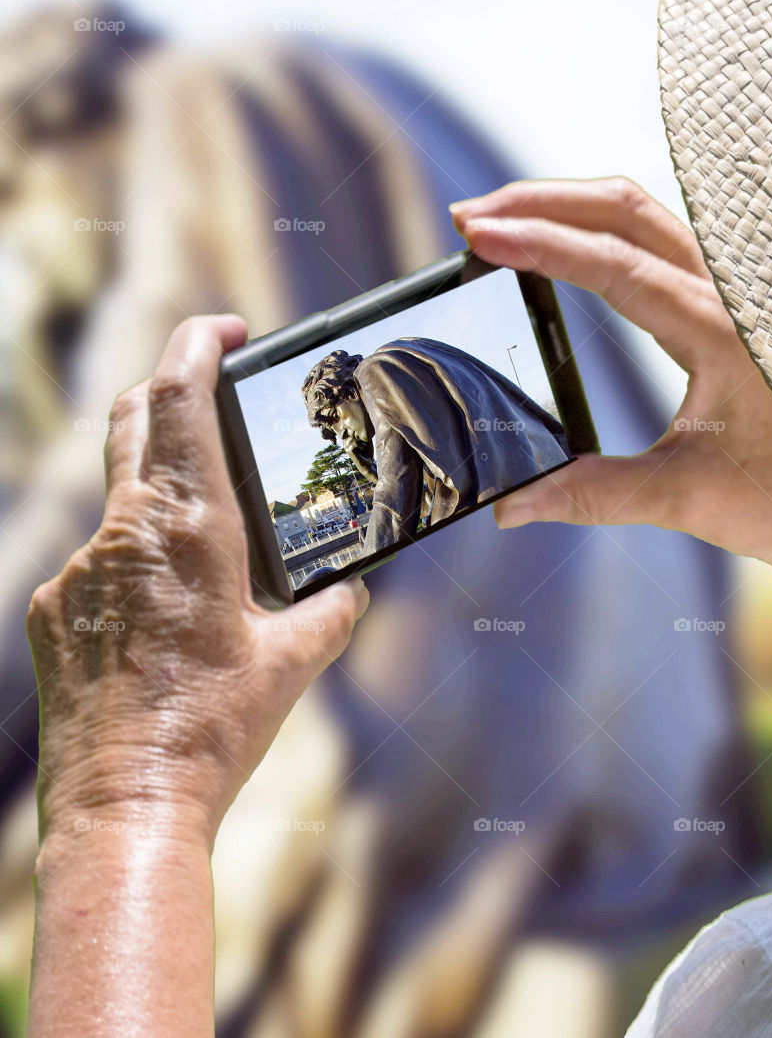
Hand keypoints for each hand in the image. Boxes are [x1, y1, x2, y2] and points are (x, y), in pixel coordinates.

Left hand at [26, 315, 367, 849]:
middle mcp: (123, 533)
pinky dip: (135, 563)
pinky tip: (164, 620)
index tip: (223, 328)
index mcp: (188, 529)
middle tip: (212, 392)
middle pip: (134, 421)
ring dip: (162, 494)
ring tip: (210, 552)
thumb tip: (353, 588)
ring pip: (119, 497)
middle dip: (171, 389)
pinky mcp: (54, 610)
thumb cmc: (217, 728)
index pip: (181, 401)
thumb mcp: (295, 662)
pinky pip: (98, 561)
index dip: (197, 345)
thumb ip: (332, 610)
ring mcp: (78, 570)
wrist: (127, 806)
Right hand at [451, 177, 771, 594]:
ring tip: (504, 223)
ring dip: (571, 209)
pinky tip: (567, 250)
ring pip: (644, 219)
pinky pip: (658, 246)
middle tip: (473, 219)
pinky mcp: (726, 313)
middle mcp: (730, 299)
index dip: (540, 245)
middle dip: (542, 202)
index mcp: (721, 333)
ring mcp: (731, 299)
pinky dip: (601, 232)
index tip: (479, 237)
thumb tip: (514, 505)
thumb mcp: (684, 497)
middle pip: (626, 210)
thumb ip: (592, 495)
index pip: (615, 265)